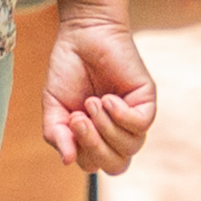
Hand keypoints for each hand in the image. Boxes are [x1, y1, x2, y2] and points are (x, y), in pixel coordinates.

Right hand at [42, 0, 156, 177]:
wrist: (82, 35)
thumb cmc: (68, 69)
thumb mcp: (54, 106)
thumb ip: (56, 134)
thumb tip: (67, 161)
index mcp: (96, 137)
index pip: (95, 165)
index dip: (81, 152)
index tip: (68, 121)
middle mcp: (118, 131)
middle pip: (116, 164)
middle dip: (94, 146)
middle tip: (79, 118)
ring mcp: (133, 117)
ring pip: (130, 147)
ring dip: (106, 128)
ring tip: (92, 102)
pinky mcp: (146, 101)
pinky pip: (141, 125)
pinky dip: (121, 116)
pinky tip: (109, 98)